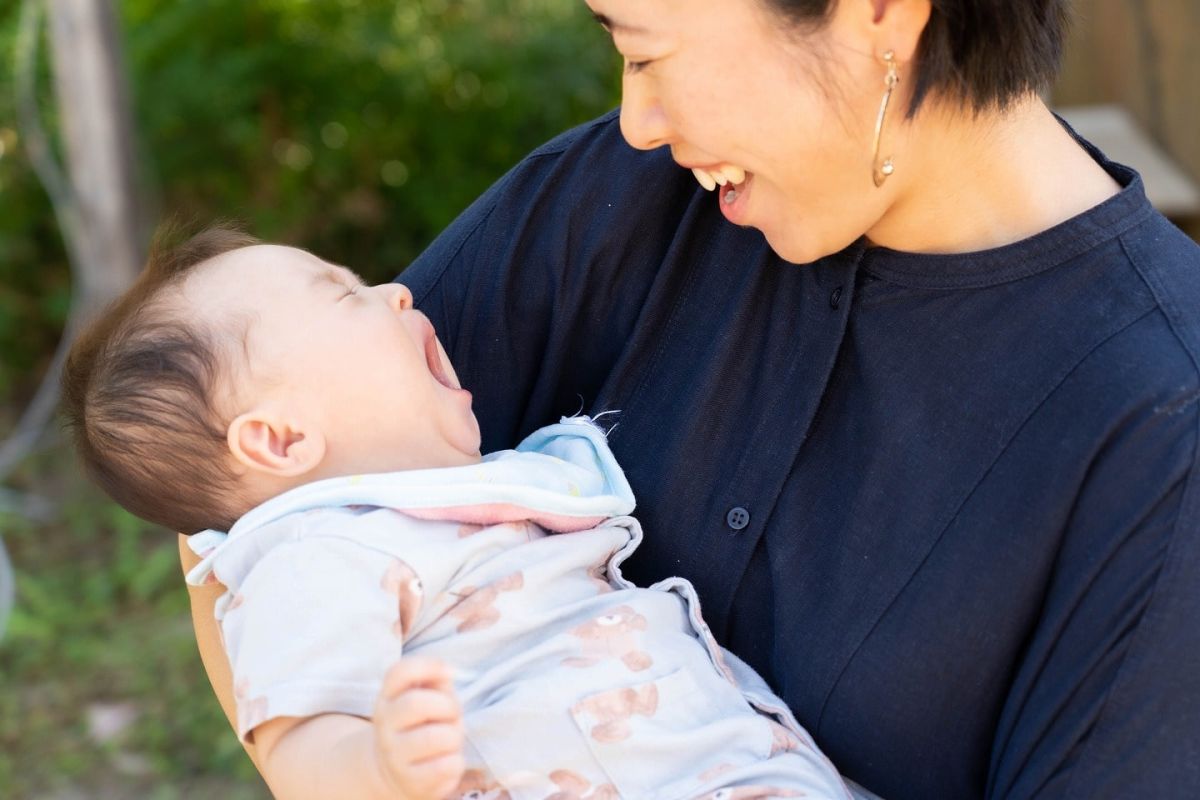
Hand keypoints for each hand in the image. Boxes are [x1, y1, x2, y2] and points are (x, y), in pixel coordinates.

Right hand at [372, 657, 465, 798]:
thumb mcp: (426, 698)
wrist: (396, 773)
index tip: (449, 673)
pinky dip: (456, 762)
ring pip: (434, 737)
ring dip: (454, 736)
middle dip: (447, 706)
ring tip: (451, 740)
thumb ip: (436, 682)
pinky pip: (445, 766)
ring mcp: (394, 755)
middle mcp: (385, 725)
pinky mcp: (410, 782)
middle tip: (453, 715)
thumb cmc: (422, 726)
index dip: (428, 666)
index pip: (399, 673)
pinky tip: (449, 761)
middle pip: (416, 704)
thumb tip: (447, 672)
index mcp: (388, 698)